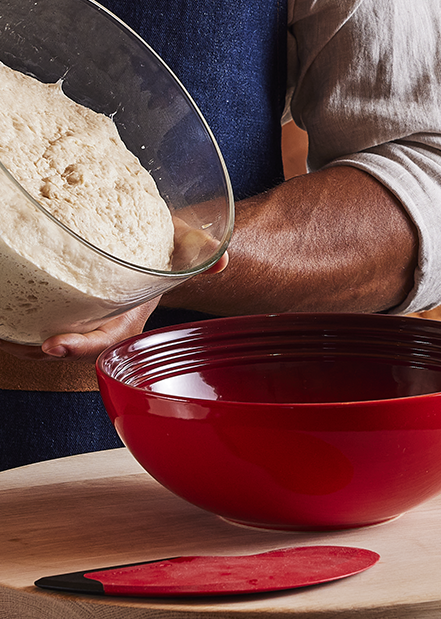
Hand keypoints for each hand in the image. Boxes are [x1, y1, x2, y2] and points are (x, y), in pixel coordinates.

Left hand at [0, 251, 228, 361]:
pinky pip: (46, 318)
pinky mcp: (71, 306)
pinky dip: (24, 320)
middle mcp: (107, 322)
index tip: (54, 345)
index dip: (82, 345)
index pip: (108, 339)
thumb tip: (220, 259)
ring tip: (2, 333)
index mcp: (132, 316)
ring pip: (54, 337)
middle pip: (73, 345)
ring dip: (26, 338)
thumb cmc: (168, 252)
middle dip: (43, 349)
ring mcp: (88, 317)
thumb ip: (201, 252)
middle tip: (15, 342)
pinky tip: (5, 316)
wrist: (156, 253)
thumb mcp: (185, 248)